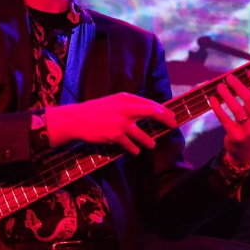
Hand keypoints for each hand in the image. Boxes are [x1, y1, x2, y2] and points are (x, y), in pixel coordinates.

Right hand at [46, 93, 177, 153]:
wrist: (76, 120)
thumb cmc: (95, 111)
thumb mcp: (112, 102)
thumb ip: (128, 105)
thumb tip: (147, 110)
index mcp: (125, 98)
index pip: (150, 103)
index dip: (163, 110)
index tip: (171, 115)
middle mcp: (125, 109)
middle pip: (152, 113)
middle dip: (166, 120)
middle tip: (173, 125)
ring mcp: (121, 123)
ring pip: (144, 135)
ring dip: (150, 142)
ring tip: (151, 144)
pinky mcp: (115, 136)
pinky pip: (131, 146)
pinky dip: (135, 150)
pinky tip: (135, 151)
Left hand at [209, 71, 249, 165]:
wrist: (246, 153)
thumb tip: (249, 77)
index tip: (249, 72)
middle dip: (238, 85)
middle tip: (228, 77)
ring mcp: (249, 131)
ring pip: (236, 108)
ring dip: (226, 94)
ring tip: (219, 86)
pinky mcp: (236, 136)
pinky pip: (224, 118)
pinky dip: (217, 107)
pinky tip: (212, 99)